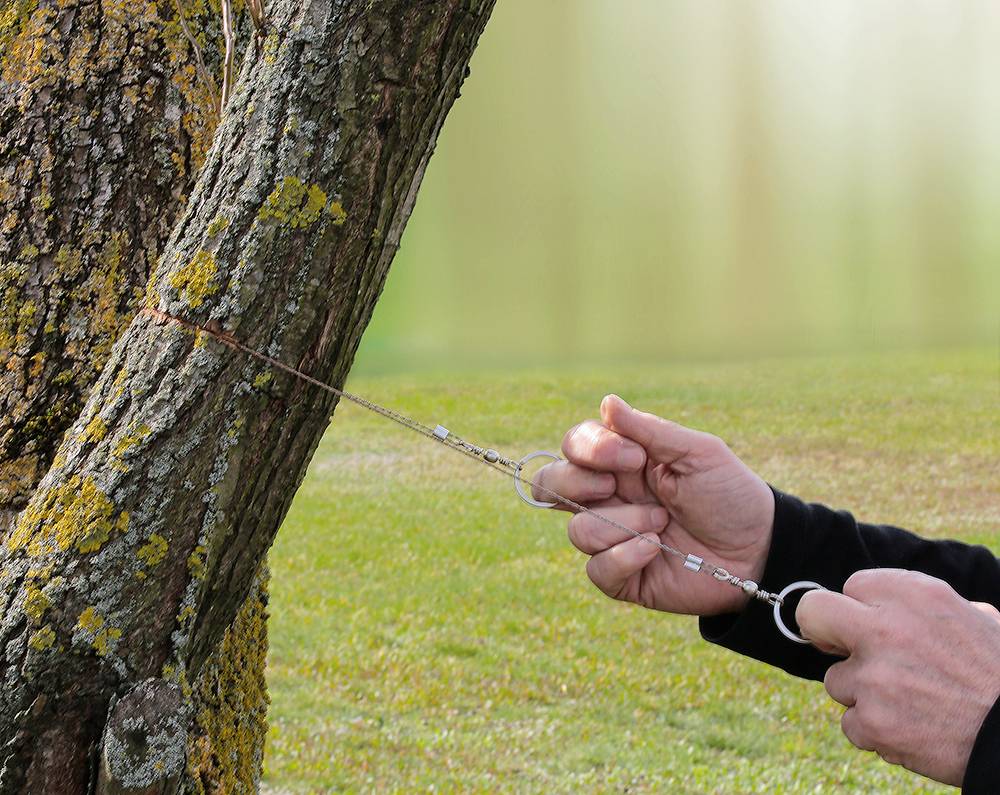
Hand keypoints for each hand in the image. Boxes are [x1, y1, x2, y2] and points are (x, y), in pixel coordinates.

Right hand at [534, 394, 774, 615]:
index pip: (573, 446)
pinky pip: (597, 570)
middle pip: (552, 484)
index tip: (632, 458)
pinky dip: (624, 557)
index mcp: (622, 464)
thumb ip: (648, 430)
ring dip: (621, 524)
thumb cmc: (730, 494)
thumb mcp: (696, 452)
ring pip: (577, 530)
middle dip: (578, 482)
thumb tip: (606, 402)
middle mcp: (609, 499)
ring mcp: (613, 538)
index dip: (589, 450)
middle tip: (618, 484)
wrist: (760, 549)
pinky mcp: (623, 577)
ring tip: (661, 524)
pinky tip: (654, 549)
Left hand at [797, 569, 999, 785]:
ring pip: (836, 680)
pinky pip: (851, 723)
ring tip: (909, 702)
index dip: (861, 608)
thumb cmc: (998, 673)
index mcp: (914, 595)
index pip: (852, 586)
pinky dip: (875, 731)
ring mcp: (874, 678)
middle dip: (822, 630)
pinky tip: (911, 729)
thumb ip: (919, 607)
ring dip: (862, 693)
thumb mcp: (970, 617)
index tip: (870, 622)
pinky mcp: (873, 723)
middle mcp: (886, 629)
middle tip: (836, 645)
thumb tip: (882, 606)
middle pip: (813, 613)